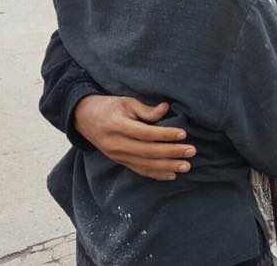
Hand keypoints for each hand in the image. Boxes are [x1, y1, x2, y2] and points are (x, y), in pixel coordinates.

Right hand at [74, 96, 195, 180]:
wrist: (84, 119)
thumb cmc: (109, 107)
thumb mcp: (126, 102)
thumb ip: (146, 109)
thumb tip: (166, 109)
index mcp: (117, 126)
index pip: (145, 133)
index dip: (165, 135)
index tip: (183, 134)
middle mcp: (116, 144)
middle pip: (148, 152)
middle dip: (172, 152)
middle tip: (192, 151)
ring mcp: (117, 156)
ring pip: (145, 165)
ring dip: (168, 167)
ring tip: (186, 166)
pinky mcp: (119, 161)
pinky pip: (140, 170)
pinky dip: (156, 174)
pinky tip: (172, 175)